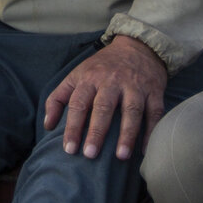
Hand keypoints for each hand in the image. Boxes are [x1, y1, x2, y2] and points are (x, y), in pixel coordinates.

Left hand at [43, 35, 169, 161]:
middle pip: (104, 107)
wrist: (137, 45)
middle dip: (97, 131)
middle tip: (90, 154)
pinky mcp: (154, 91)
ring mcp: (135, 86)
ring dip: (127, 134)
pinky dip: (152, 131)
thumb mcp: (76, 75)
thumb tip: (48, 126)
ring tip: (121, 156)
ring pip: (132, 111)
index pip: (78, 104)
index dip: (73, 127)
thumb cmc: (102, 67)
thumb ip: (58, 98)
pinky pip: (154, 112)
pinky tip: (145, 150)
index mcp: (90, 79)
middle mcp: (112, 82)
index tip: (69, 149)